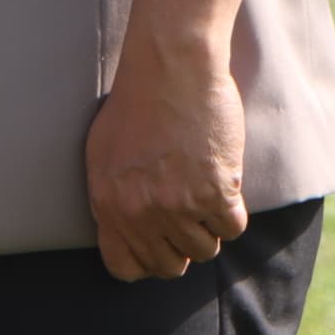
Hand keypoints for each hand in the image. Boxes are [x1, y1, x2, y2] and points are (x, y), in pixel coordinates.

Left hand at [84, 32, 249, 282]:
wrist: (172, 67)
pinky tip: (225, 185)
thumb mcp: (102, 153)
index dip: (146, 261)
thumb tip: (122, 228)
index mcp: (109, 205)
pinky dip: (232, 211)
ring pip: (204, 250)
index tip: (159, 244)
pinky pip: (232, 227)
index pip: (125, 268)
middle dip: (180, 246)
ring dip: (208, 228)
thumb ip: (110, 198)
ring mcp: (180, 205)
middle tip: (188, 217)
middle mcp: (142, 212)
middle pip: (169, 265)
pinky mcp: (216, 191)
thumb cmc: (136, 101)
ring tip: (206, 196)